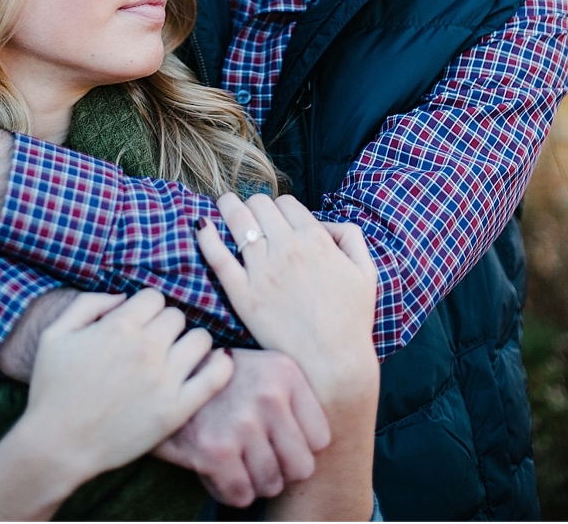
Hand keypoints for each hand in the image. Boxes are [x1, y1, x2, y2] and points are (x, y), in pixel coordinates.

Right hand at [0, 290, 233, 521]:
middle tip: (152, 345)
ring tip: (175, 358)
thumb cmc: (51, 389)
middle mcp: (146, 348)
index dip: (145, 309)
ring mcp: (164, 380)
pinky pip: (216, 376)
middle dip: (165, 327)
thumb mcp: (55, 334)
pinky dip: (219, 366)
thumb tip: (122, 296)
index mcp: (119, 326)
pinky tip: (209, 366)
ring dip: (189, 344)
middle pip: (176, 316)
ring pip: (201, 339)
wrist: (56, 447)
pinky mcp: (176, 410)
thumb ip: (89, 303)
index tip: (138, 326)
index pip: (154, 297)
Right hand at [154, 348, 329, 506]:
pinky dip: (230, 490)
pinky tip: (219, 467)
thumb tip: (325, 449)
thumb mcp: (266, 369)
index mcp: (285, 374)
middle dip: (281, 468)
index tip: (279, 436)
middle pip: (301, 468)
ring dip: (254, 479)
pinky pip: (241, 495)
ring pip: (271, 485)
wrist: (165, 375)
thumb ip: (297, 399)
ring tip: (237, 455)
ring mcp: (241, 424)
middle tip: (258, 452)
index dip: (299, 445)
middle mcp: (267, 396)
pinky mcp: (215, 451)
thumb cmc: (223, 380)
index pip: (322, 440)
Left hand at [196, 194, 378, 409]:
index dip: (279, 207)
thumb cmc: (351, 321)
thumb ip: (350, 236)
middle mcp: (287, 248)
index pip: (286, 202)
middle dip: (253, 204)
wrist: (333, 365)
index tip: (273, 217)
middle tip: (247, 212)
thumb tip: (323, 223)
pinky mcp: (243, 294)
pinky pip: (218, 256)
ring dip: (228, 206)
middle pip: (259, 204)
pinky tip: (202, 227)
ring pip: (238, 219)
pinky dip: (207, 237)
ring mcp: (263, 270)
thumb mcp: (365, 271)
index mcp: (315, 239)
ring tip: (223, 205)